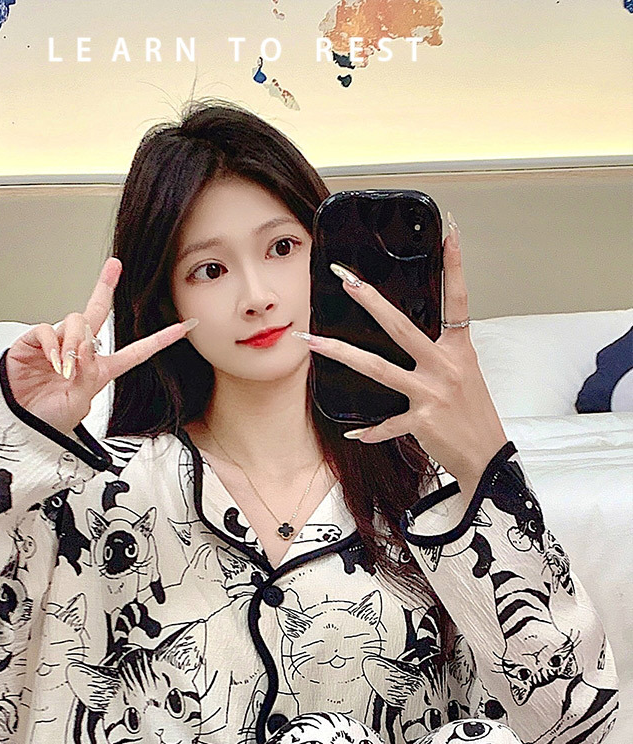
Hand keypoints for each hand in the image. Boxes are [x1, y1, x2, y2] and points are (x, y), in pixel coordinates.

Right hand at [5, 256, 197, 437]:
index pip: (134, 352)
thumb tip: (84, 347)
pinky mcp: (33, 343)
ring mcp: (56, 345)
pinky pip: (47, 331)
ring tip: (67, 367)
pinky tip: (52, 362)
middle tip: (114, 266)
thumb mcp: (79, 403)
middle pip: (96, 313)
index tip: (182, 328)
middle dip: (104, 286)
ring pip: (75, 323)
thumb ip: (87, 375)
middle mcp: (79, 353)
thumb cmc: (47, 421)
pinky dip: (53, 345)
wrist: (18, 425)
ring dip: (75, 342)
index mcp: (98, 371)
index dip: (159, 341)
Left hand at [296, 219, 507, 489]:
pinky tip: (354, 431)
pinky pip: (386, 424)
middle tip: (345, 279)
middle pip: (400, 326)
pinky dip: (370, 430)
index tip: (449, 230)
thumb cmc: (474, 415)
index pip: (457, 299)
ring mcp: (431, 393)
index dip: (455, 264)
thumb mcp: (464, 374)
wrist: (487, 456)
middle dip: (369, 300)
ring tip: (312, 341)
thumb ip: (438, 354)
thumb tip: (408, 342)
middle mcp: (445, 366)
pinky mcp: (422, 420)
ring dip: (341, 354)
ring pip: (379, 368)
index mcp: (458, 350)